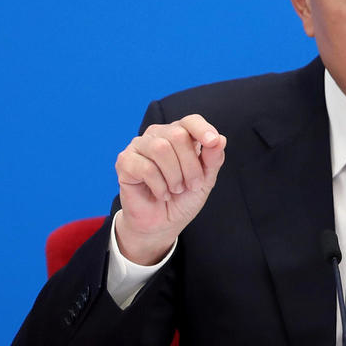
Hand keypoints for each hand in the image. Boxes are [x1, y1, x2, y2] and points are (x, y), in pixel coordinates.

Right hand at [114, 114, 226, 264]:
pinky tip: (161, 194)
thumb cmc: (183, 198)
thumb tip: (220, 139)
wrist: (162, 224)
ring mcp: (139, 146)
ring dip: (174, 176)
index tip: (212, 142)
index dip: (202, 129)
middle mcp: (158, 135)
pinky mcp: (125, 161)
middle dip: (190, 166)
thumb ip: (213, 159)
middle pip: (178, 135)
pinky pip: (145, 167)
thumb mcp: (205, 180)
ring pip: (160, 149)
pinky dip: (159, 186)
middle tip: (191, 186)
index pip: (191, 121)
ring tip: (175, 190)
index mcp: (179, 135)